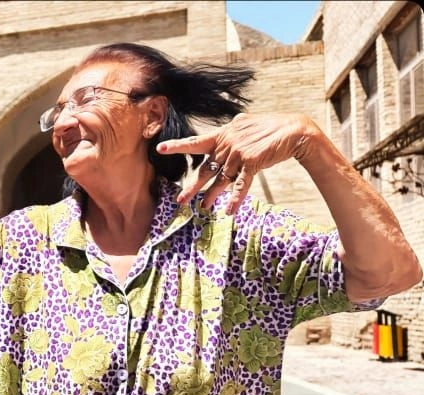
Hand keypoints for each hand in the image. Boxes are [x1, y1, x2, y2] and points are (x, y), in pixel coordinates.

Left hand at [157, 113, 318, 213]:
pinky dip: (235, 198)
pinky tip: (230, 211)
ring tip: (203, 207)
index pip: (197, 142)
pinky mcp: (251, 163)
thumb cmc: (270, 128)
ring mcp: (238, 153)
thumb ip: (233, 131)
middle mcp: (227, 144)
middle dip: (193, 186)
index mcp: (224, 134)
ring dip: (212, 196)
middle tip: (181, 200)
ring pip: (221, 180)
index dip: (178, 146)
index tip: (160, 148)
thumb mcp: (247, 125)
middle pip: (206, 169)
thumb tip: (228, 128)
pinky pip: (240, 185)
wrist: (294, 131)